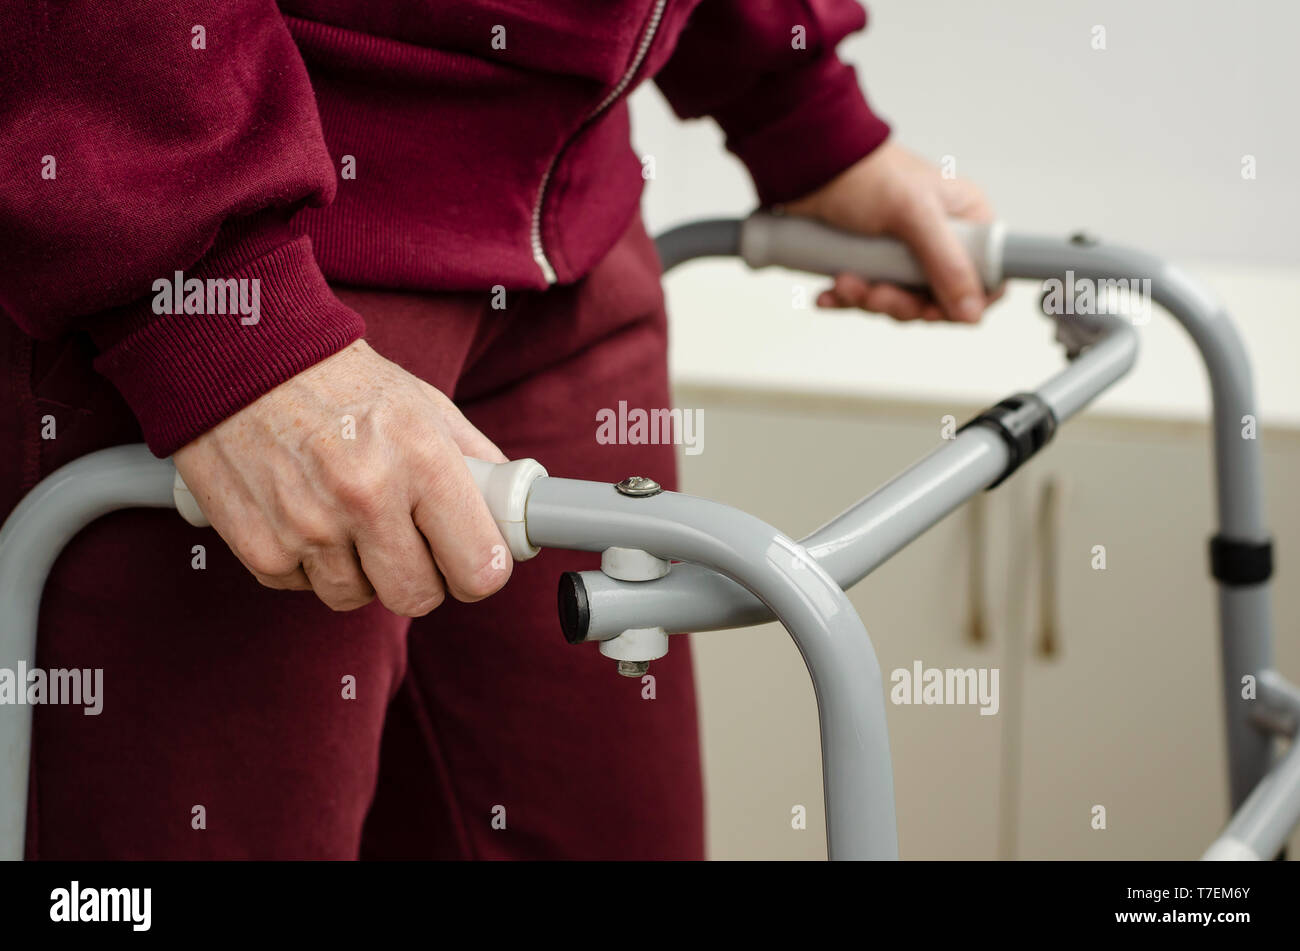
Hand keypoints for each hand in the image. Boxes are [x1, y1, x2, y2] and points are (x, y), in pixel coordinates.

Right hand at [173, 340, 511, 615]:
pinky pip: (306, 588)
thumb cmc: (340, 380)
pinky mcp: (261, 550)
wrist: (241, 356)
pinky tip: (304, 513)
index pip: (479, 567)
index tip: (473, 560)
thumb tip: (510, 509)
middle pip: (418, 597)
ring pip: (358, 598)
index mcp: (420, 458)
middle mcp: (366, 497)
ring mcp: (308, 528)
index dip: (481, 570)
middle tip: (409, 542)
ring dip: (360, 571)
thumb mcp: (424, 404)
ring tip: (347, 515)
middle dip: (421, 577)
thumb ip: (473, 460)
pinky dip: (310, 563)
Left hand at [782, 141, 998, 322]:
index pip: (987, 276)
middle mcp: (939, 238)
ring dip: (868, 300)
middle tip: (876, 293)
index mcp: (964, 219)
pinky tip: (829, 293)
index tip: (932, 310)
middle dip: (901, 303)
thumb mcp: (913, 215)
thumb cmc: (864, 174)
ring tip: (845, 281)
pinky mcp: (870, 261)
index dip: (964, 301)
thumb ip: (947, 264)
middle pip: (938, 298)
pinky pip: (866, 295)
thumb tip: (971, 313)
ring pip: (900, 301)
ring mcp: (903, 252)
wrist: (807, 164)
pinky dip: (847, 298)